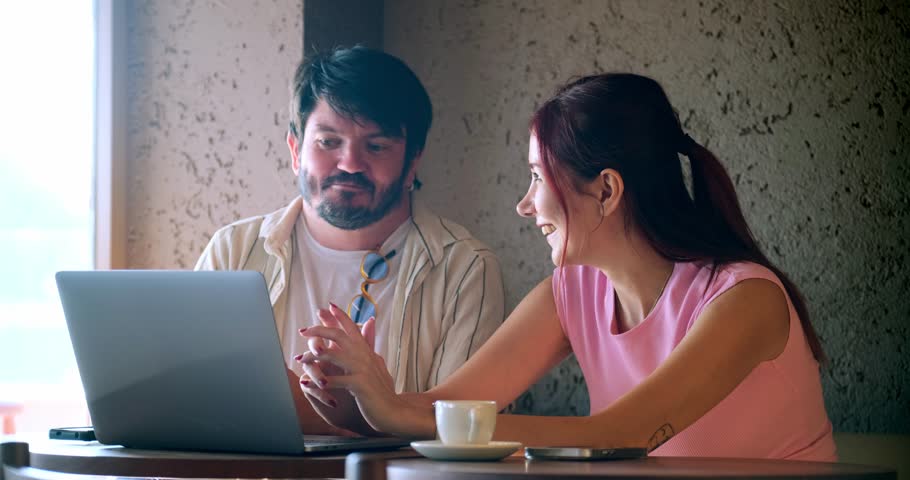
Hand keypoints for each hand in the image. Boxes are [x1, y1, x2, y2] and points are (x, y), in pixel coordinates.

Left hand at [299, 303, 408, 434]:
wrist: (393, 411)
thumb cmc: (383, 390)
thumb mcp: (377, 362)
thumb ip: (370, 343)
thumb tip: (370, 321)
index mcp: (366, 351)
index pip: (352, 327)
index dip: (340, 316)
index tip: (327, 307)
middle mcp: (364, 356)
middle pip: (339, 335)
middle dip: (319, 330)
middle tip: (303, 330)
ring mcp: (362, 369)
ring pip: (332, 354)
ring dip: (313, 356)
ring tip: (299, 358)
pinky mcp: (359, 384)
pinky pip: (334, 380)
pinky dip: (318, 382)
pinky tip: (306, 383)